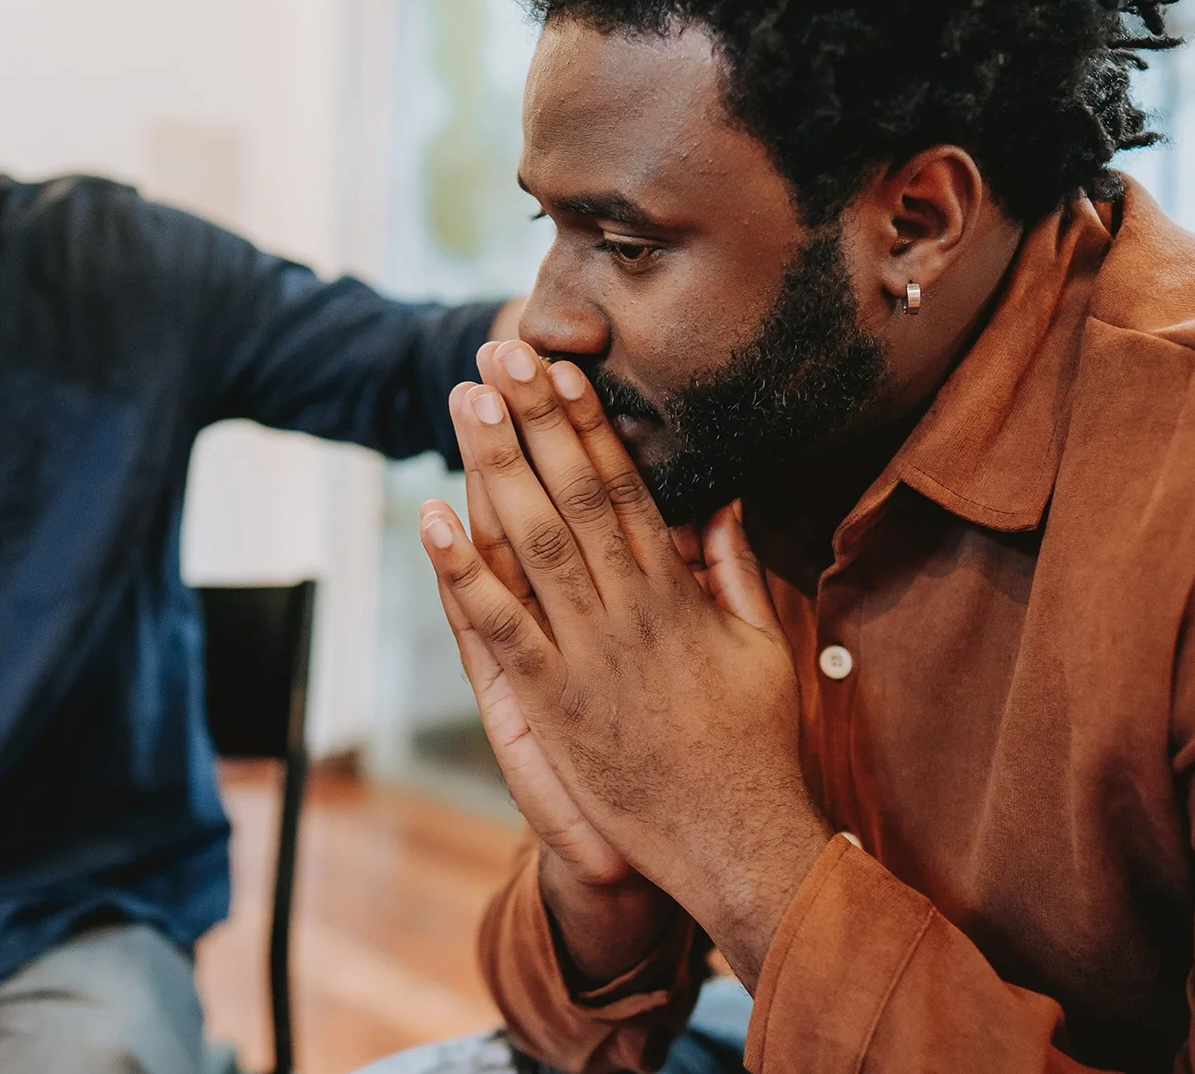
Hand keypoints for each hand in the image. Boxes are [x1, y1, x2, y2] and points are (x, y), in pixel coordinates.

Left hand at [419, 340, 827, 985]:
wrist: (737, 841)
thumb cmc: (753, 746)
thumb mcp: (762, 645)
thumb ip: (732, 569)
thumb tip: (718, 499)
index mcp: (676, 593)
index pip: (624, 487)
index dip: (589, 424)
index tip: (562, 369)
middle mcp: (629, 612)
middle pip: (572, 495)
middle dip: (533, 419)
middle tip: (499, 352)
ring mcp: (586, 656)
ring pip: (533, 542)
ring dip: (495, 466)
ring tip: (465, 401)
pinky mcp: (552, 704)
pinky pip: (497, 627)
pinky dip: (462, 572)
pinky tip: (432, 519)